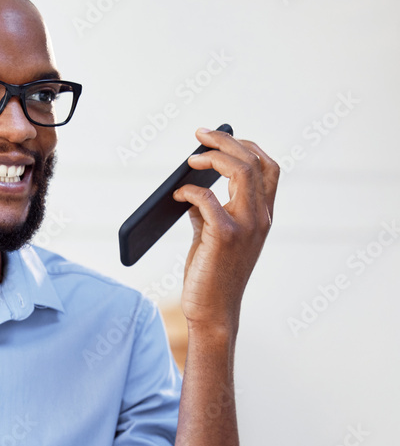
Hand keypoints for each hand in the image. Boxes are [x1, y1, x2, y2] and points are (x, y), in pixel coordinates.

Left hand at [173, 127, 278, 334]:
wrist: (213, 311)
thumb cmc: (212, 275)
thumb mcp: (215, 237)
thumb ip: (210, 213)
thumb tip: (192, 191)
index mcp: (263, 216)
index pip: (269, 168)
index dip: (248, 146)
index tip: (223, 138)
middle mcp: (260, 217)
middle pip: (253, 162)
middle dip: (226, 142)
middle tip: (201, 135)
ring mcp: (246, 226)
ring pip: (240, 172)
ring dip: (213, 157)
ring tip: (190, 158)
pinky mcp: (224, 236)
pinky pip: (207, 199)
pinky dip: (190, 191)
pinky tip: (176, 196)